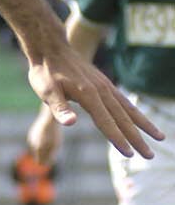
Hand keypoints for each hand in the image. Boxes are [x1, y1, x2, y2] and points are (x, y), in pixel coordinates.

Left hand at [27, 52, 162, 158]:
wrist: (51, 49)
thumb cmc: (45, 72)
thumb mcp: (46, 91)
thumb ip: (59, 108)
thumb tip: (71, 123)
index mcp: (88, 95)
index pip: (106, 122)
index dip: (118, 139)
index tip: (130, 154)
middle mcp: (102, 91)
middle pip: (123, 119)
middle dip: (137, 139)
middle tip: (150, 156)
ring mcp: (105, 86)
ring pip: (129, 109)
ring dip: (144, 125)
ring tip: (159, 138)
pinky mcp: (104, 84)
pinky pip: (124, 101)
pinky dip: (135, 112)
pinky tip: (141, 120)